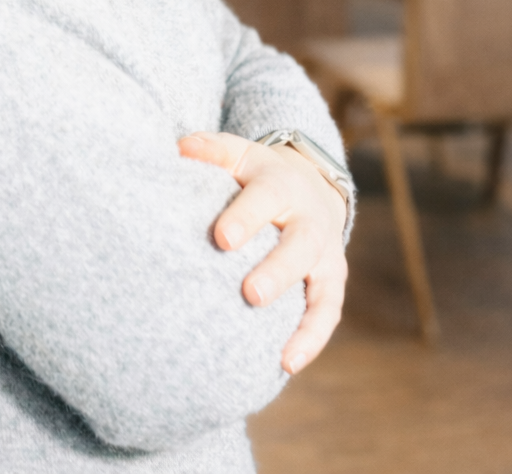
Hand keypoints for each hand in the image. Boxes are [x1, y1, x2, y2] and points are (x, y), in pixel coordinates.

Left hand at [178, 130, 347, 374]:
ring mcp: (324, 254)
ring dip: (302, 319)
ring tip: (280, 350)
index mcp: (280, 185)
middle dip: (277, 270)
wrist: (309, 184)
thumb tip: (180, 147)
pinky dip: (311, 339)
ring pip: (320, 286)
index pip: (265, 198)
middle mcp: (308, 221)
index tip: (222, 238)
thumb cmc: (256, 175)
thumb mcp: (238, 154)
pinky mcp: (331, 282)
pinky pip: (327, 313)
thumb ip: (211, 150)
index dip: (246, 217)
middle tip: (251, 293)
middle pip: (299, 246)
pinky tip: (286, 364)